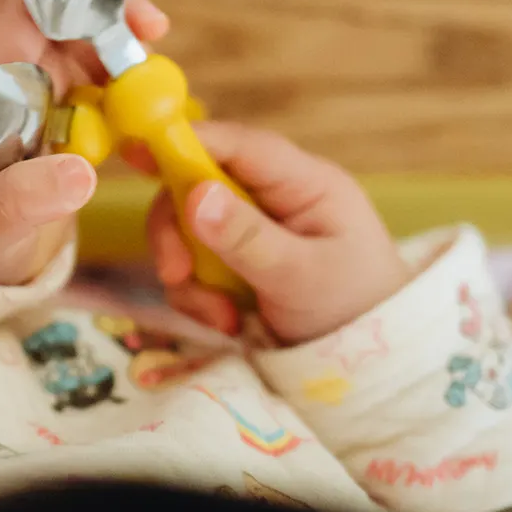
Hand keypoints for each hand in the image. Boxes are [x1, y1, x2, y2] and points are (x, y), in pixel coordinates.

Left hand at [0, 0, 169, 285]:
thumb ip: (29, 198)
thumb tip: (81, 174)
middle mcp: (15, 67)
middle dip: (114, 0)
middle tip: (156, 30)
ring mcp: (42, 81)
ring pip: (88, 30)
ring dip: (126, 41)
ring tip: (152, 83)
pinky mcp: (65, 102)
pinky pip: (102, 69)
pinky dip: (130, 76)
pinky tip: (146, 110)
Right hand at [142, 122, 409, 344]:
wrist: (373, 369)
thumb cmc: (357, 309)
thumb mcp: (303, 275)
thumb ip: (248, 238)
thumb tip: (194, 194)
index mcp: (305, 183)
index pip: (238, 145)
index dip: (187, 142)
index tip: (138, 151)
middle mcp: (275, 197)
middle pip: (199, 185)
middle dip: (179, 231)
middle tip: (177, 275)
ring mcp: (255, 229)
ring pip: (189, 228)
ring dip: (191, 276)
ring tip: (221, 317)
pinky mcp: (239, 262)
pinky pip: (196, 265)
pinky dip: (199, 296)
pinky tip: (228, 322)